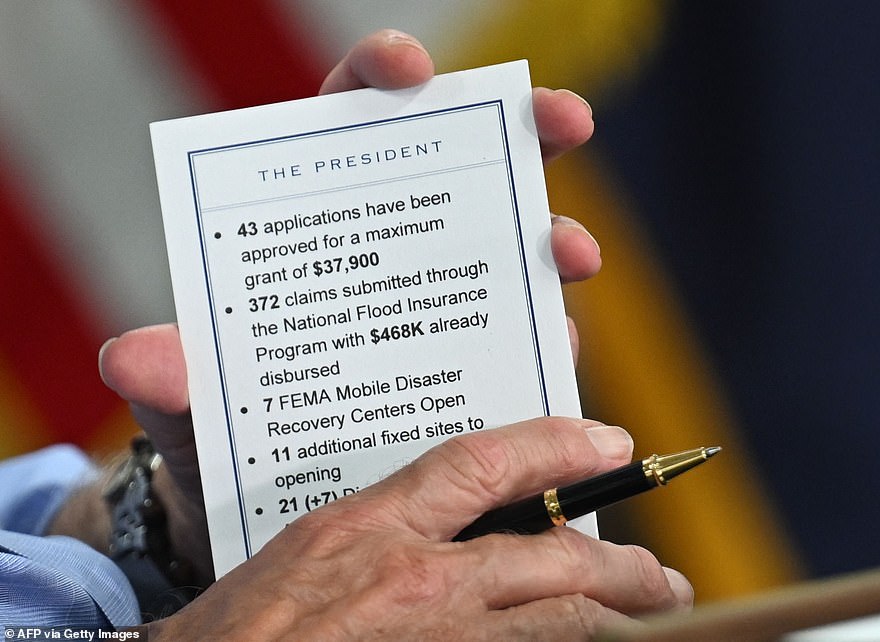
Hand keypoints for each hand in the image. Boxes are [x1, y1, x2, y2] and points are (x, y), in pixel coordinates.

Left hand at [100, 29, 600, 581]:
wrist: (271, 505)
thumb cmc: (226, 432)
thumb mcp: (196, 406)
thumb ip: (174, 381)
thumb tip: (135, 359)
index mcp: (317, 222)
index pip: (346, 123)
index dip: (378, 78)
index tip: (409, 68)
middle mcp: (392, 250)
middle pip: (462, 168)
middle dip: (522, 132)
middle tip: (558, 121)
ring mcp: (443, 305)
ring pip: (513, 249)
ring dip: (554, 240)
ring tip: (569, 256)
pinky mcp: (479, 365)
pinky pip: (522, 341)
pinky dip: (548, 335)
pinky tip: (557, 341)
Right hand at [145, 419, 690, 639]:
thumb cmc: (239, 627)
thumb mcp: (296, 546)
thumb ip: (373, 504)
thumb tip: (441, 473)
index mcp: (371, 526)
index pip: (483, 464)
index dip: (555, 447)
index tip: (606, 442)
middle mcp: (414, 579)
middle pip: (550, 556)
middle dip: (620, 565)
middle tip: (660, 578)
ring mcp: (437, 637)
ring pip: (561, 620)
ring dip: (620, 616)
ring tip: (658, 613)